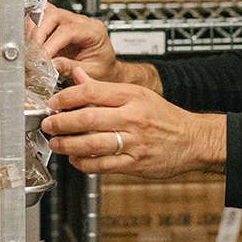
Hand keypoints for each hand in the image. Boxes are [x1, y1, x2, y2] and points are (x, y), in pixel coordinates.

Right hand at [33, 4, 159, 89]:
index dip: (50, 44)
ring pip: (44, 13)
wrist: (106, 69)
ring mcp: (68, 21)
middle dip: (38, 34)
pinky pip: (41, 18)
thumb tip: (51, 65)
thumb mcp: (92, 72)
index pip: (67, 31)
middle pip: (53, 16)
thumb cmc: (103, 69)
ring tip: (30, 50)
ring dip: (33, 31)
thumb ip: (72, 68)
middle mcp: (81, 22)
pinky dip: (32, 29)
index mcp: (94, 30)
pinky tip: (30, 43)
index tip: (41, 58)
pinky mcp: (58, 25)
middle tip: (33, 54)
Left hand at [42, 66, 225, 177]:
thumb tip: (79, 75)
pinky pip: (103, 165)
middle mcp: (132, 117)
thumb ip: (106, 88)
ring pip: (92, 143)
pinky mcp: (135, 163)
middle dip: (61, 122)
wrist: (193, 140)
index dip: (66, 97)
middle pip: (88, 117)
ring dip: (68, 144)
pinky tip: (76, 159)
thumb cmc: (165, 117)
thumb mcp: (138, 94)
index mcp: (132, 96)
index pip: (92, 91)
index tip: (53, 102)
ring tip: (56, 143)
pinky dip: (85, 163)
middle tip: (48, 123)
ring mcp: (134, 142)